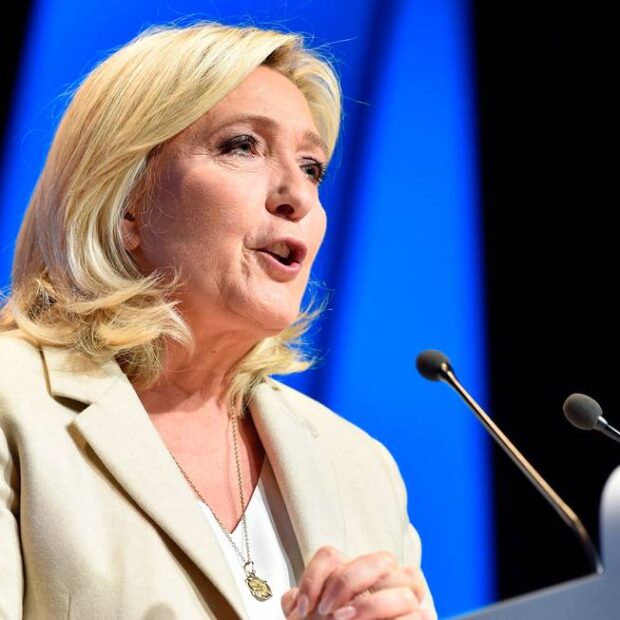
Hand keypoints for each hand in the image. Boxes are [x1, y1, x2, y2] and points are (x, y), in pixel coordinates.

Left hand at [281, 546, 429, 619]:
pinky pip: (421, 615)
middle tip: (329, 610)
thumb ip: (300, 604)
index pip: (332, 555)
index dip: (316, 575)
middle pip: (380, 558)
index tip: (302, 605)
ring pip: (407, 581)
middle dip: (350, 581)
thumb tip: (291, 598)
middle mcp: (384, 581)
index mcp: (353, 575)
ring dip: (372, 603)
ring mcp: (406, 601)